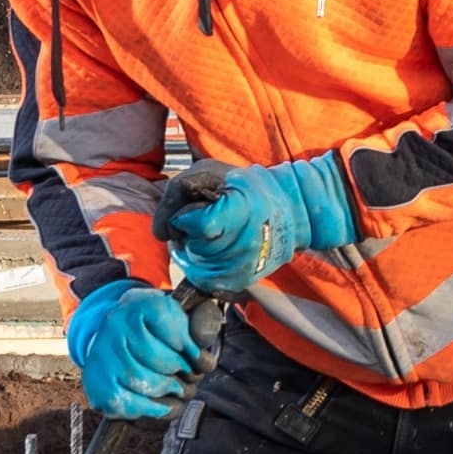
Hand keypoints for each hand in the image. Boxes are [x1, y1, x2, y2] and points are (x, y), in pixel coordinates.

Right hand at [68, 278, 207, 422]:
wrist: (118, 334)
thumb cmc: (158, 328)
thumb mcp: (183, 315)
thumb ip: (204, 323)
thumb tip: (202, 358)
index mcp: (142, 303)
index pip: (176, 334)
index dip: (193, 351)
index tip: (197, 358)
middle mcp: (116, 323)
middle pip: (160, 360)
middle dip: (182, 374)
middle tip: (190, 377)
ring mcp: (102, 351)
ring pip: (143, 383)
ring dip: (167, 391)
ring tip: (177, 389)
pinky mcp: (95, 379)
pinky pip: (126, 403)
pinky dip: (150, 409)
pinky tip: (162, 405)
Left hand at [168, 151, 359, 291]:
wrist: (290, 212)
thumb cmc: (246, 187)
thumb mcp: (210, 171)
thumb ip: (178, 191)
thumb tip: (162, 231)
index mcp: (244, 208)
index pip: (199, 225)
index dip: (187, 217)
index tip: (195, 209)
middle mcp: (249, 242)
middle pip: (193, 246)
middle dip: (188, 234)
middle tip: (205, 221)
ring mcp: (246, 266)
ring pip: (195, 266)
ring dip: (193, 251)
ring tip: (212, 235)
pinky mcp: (242, 282)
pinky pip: (204, 281)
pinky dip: (201, 267)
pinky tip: (214, 251)